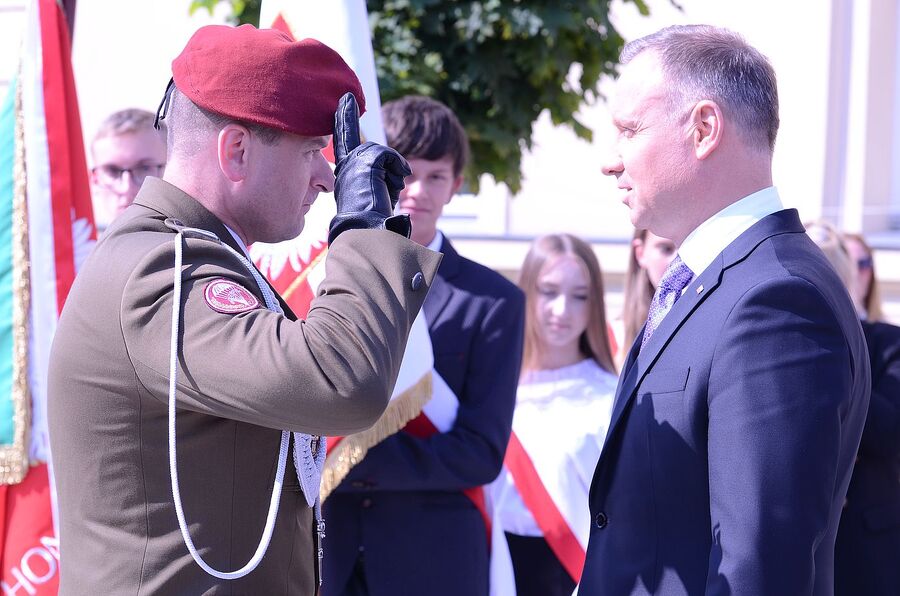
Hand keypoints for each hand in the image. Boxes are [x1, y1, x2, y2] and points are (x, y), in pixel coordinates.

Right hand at [329, 93, 411, 243]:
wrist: (366, 230)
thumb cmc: (373, 223)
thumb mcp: (375, 199)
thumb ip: (379, 184)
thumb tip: (401, 189)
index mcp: (346, 175)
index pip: (343, 142)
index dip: (344, 121)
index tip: (344, 101)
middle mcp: (345, 166)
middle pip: (370, 148)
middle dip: (363, 134)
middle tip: (346, 97)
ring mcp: (353, 163)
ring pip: (382, 155)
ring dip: (393, 173)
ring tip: (387, 192)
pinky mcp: (365, 161)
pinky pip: (390, 156)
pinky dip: (398, 168)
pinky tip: (395, 182)